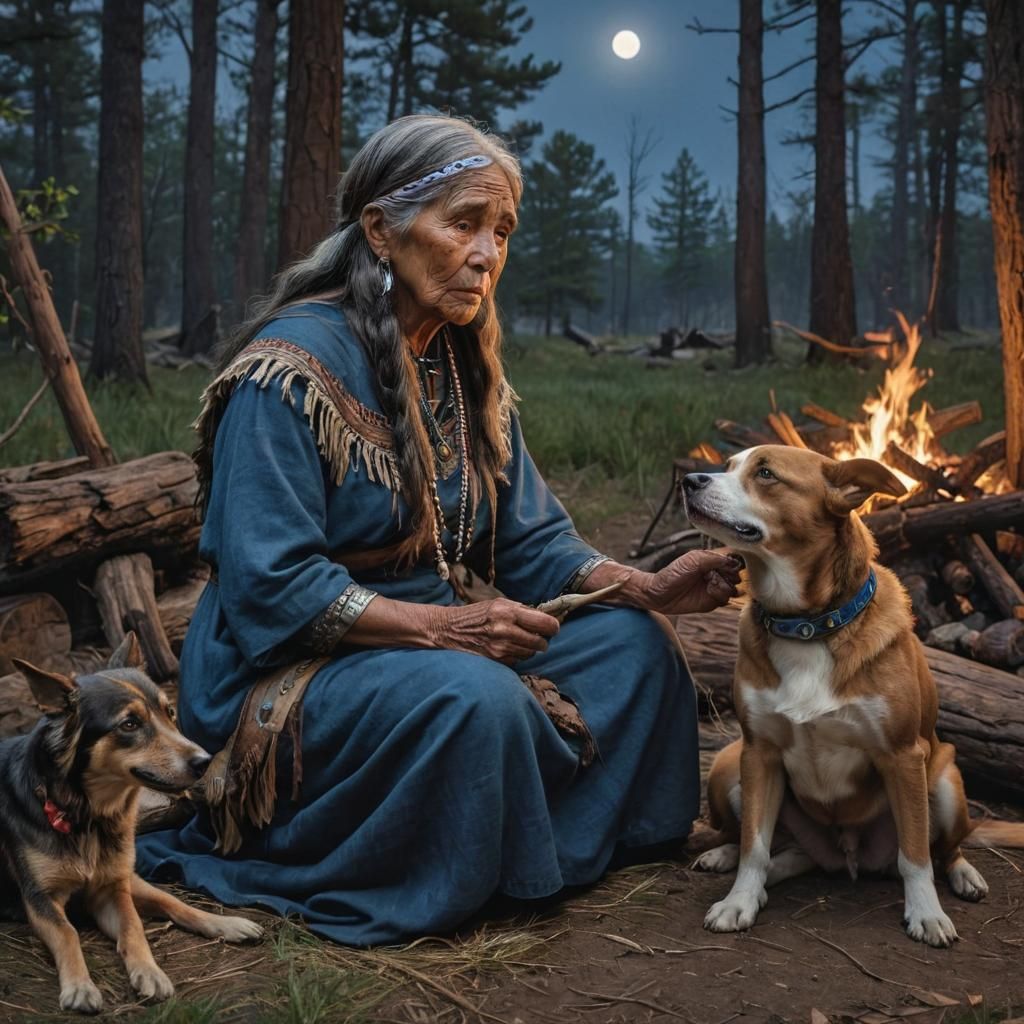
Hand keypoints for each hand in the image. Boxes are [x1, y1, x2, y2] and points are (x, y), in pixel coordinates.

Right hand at [429, 598, 559, 664]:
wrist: (449, 629)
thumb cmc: (476, 614)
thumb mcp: (499, 603)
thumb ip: (523, 610)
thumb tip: (547, 617)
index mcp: (508, 612)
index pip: (545, 624)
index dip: (553, 627)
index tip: (552, 628)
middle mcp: (505, 631)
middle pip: (540, 643)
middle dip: (542, 640)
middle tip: (536, 636)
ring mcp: (500, 648)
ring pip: (530, 654)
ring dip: (529, 649)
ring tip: (517, 640)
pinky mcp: (495, 660)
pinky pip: (517, 661)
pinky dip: (516, 656)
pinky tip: (506, 648)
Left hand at [642, 549, 741, 614]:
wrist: (659, 594)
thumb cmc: (672, 574)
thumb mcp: (691, 560)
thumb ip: (711, 558)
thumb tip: (731, 561)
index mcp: (711, 561)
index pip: (732, 561)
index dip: (730, 565)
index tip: (722, 567)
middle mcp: (716, 574)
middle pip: (736, 576)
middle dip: (728, 577)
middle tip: (713, 577)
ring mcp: (715, 588)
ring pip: (733, 589)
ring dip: (724, 587)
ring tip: (710, 585)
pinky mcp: (712, 602)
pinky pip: (725, 600)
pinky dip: (719, 597)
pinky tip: (709, 593)